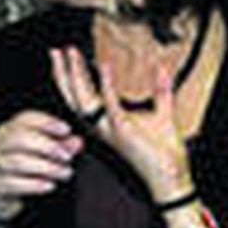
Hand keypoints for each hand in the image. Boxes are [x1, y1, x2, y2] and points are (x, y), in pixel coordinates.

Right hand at [0, 108, 82, 222]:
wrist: (0, 199)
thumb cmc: (23, 171)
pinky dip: (34, 184)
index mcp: (10, 130)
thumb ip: (62, 147)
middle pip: (19, 138)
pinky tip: (49, 185)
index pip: (25, 119)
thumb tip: (77, 142)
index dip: (47, 122)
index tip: (66, 130)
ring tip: (65, 173)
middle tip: (67, 156)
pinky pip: (14, 183)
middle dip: (46, 146)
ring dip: (46, 167)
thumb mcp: (44, 156)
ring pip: (17, 162)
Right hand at [51, 46, 191, 202]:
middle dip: (63, 72)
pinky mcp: (122, 128)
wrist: (171, 176)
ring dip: (76, 74)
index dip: (71, 78)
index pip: (81, 97)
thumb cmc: (164, 152)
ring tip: (71, 54)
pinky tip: (104, 66)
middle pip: (74, 96)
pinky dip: (106, 83)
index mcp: (107, 123)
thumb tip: (163, 70)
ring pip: (82, 99)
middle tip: (56, 51)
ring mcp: (110, 128)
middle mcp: (103, 126)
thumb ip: (161, 91)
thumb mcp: (162, 114)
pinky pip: (109, 103)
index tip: (67, 57)